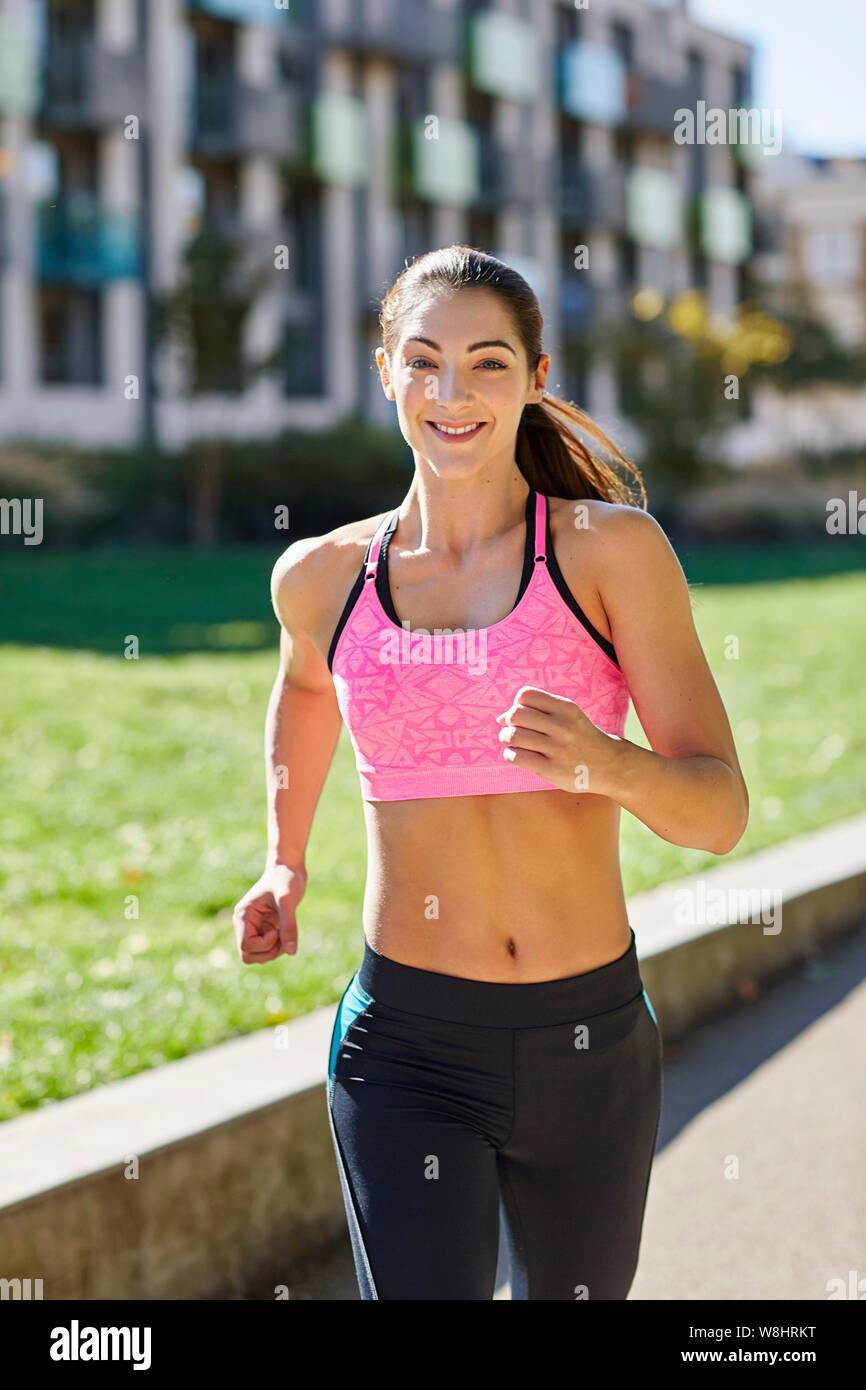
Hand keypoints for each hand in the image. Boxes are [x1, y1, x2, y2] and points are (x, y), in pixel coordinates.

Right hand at [232, 863, 307, 964]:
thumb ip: (289, 926)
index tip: (277, 930)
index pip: (246, 947)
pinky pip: (268, 949)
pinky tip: (287, 932)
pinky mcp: (265, 929)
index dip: (264, 945)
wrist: (289, 868)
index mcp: (243, 916)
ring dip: (274, 951)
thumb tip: (291, 952)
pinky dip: (279, 947)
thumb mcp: (288, 900)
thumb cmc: (286, 879)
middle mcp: (245, 924)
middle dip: (268, 952)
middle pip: (248, 956)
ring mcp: (255, 927)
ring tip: (287, 933)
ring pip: (258, 956)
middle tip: (283, 937)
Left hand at [495, 685, 620, 795]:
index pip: (526, 695)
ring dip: (507, 739)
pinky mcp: (552, 769)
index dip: (517, 704)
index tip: (523, 715)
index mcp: (567, 708)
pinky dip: (511, 755)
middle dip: (508, 721)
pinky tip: (520, 756)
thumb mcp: (569, 716)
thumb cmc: (582, 738)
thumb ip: (539, 711)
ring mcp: (557, 749)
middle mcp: (562, 726)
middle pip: (516, 714)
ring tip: (514, 743)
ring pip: (514, 736)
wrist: (610, 765)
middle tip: (513, 729)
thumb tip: (500, 717)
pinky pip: (517, 757)